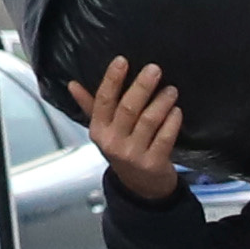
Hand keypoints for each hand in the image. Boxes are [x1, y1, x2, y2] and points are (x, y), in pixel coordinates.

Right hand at [75, 58, 182, 202]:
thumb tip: (72, 84)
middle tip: (155, 69)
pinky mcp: (153, 163)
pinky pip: (164, 138)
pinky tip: (177, 111)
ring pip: (148, 122)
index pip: (103, 100)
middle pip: (128, 108)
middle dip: (142, 87)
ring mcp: (133, 154)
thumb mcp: (104, 131)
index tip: (122, 60)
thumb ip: (91, 106)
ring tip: (171, 90)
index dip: (112, 79)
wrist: (140, 187)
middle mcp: (113, 142)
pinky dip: (172, 122)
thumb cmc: (123, 151)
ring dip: (161, 102)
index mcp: (99, 130)